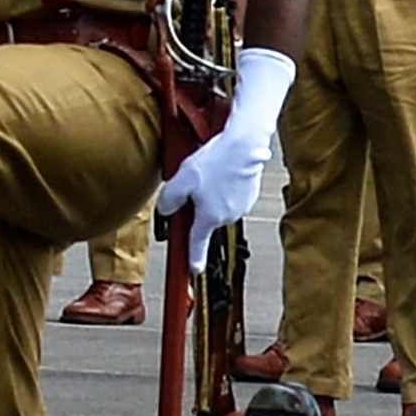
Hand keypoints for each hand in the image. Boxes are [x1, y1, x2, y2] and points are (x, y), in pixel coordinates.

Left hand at [162, 42, 295, 243]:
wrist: (245, 144)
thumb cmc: (216, 161)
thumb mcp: (181, 179)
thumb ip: (169, 200)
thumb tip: (166, 210)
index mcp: (209, 218)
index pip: (197, 244)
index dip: (193, 259)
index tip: (193, 271)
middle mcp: (227, 217)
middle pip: (205, 219)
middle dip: (197, 207)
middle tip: (192, 186)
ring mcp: (241, 206)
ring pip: (218, 205)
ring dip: (211, 194)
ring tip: (210, 172)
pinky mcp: (249, 194)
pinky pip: (231, 195)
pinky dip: (225, 186)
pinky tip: (222, 170)